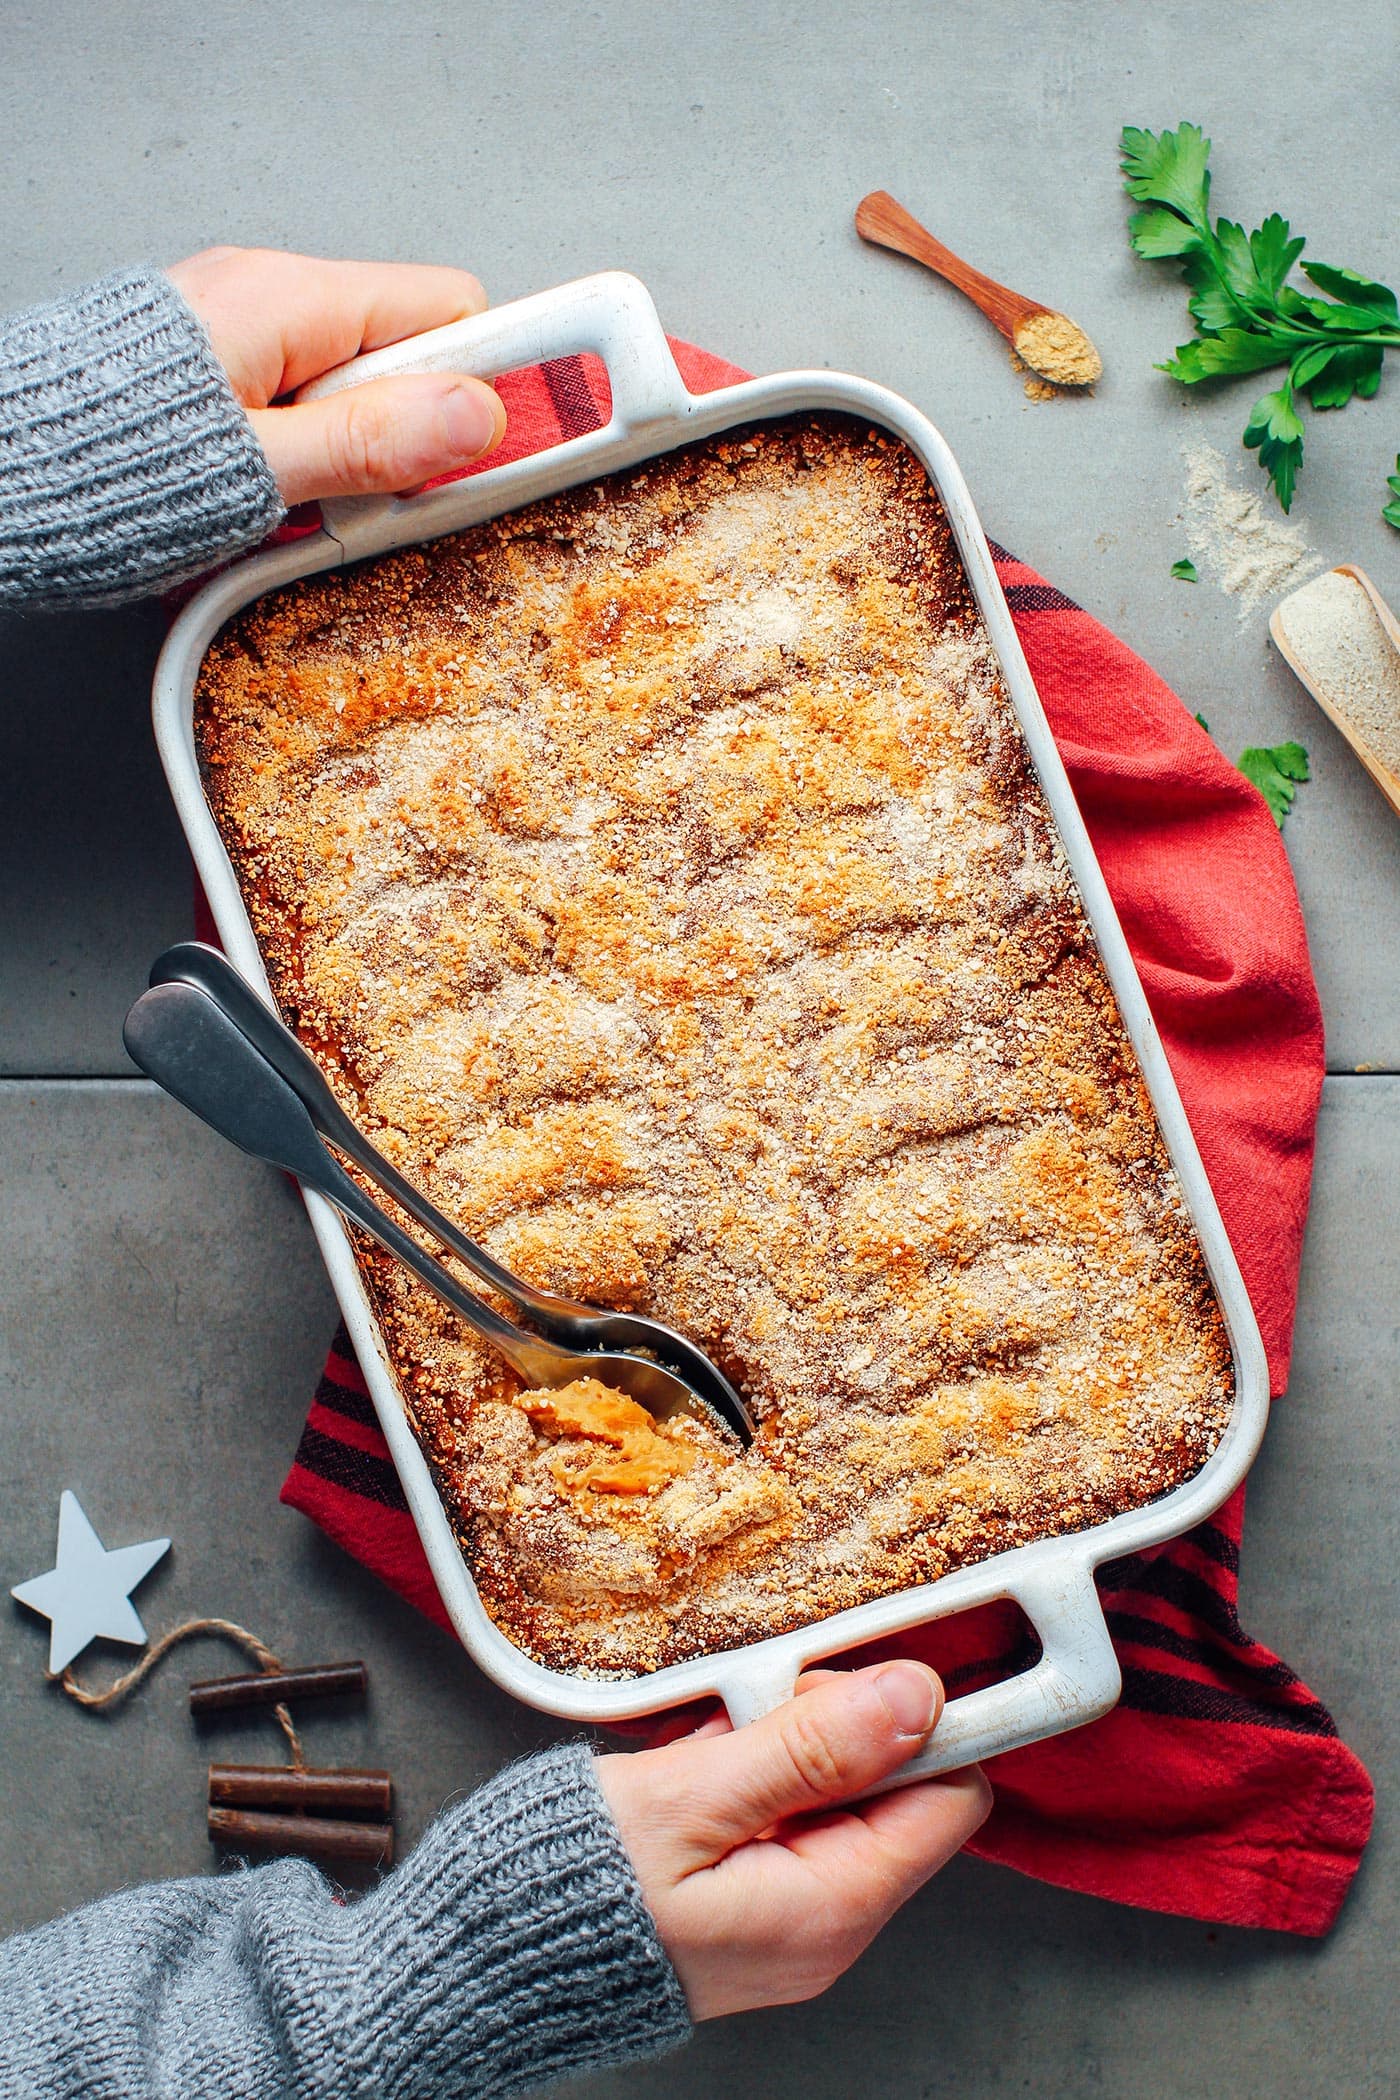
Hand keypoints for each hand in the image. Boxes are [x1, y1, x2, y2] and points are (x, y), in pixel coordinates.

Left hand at [167, 247, 506, 505]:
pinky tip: (266, 492)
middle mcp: (267, 290)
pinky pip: (297, 396)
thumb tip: (469, 415)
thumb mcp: (254, 468)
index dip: (475, 382)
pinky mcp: (215, 358)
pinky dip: (300, 450)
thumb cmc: (94, 459)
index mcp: (287, 298)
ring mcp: (239, 321)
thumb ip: (365, 443)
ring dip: (345, 454)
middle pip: (400, 355)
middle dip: (397, 436)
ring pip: (349, 385)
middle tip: (360, 499)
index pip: (445, 308)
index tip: (491, 446)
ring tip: (293, 505)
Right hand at [595, 1661, 990, 2020]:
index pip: (950, 1797)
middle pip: (891, 1785)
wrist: (489, 1953)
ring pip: (832, 1788)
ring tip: (710, 1746)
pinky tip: (697, 1766)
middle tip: (752, 1712)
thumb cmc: (573, 1888)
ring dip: (779, 1742)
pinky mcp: (752, 1897)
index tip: (852, 1679)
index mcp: (830, 1906)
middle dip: (830, 1726)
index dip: (917, 1725)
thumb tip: (914, 1699)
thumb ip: (809, 1747)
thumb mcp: (693, 1799)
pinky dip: (747, 1769)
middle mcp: (825, 1923)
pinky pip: (782, 1808)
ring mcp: (789, 1914)